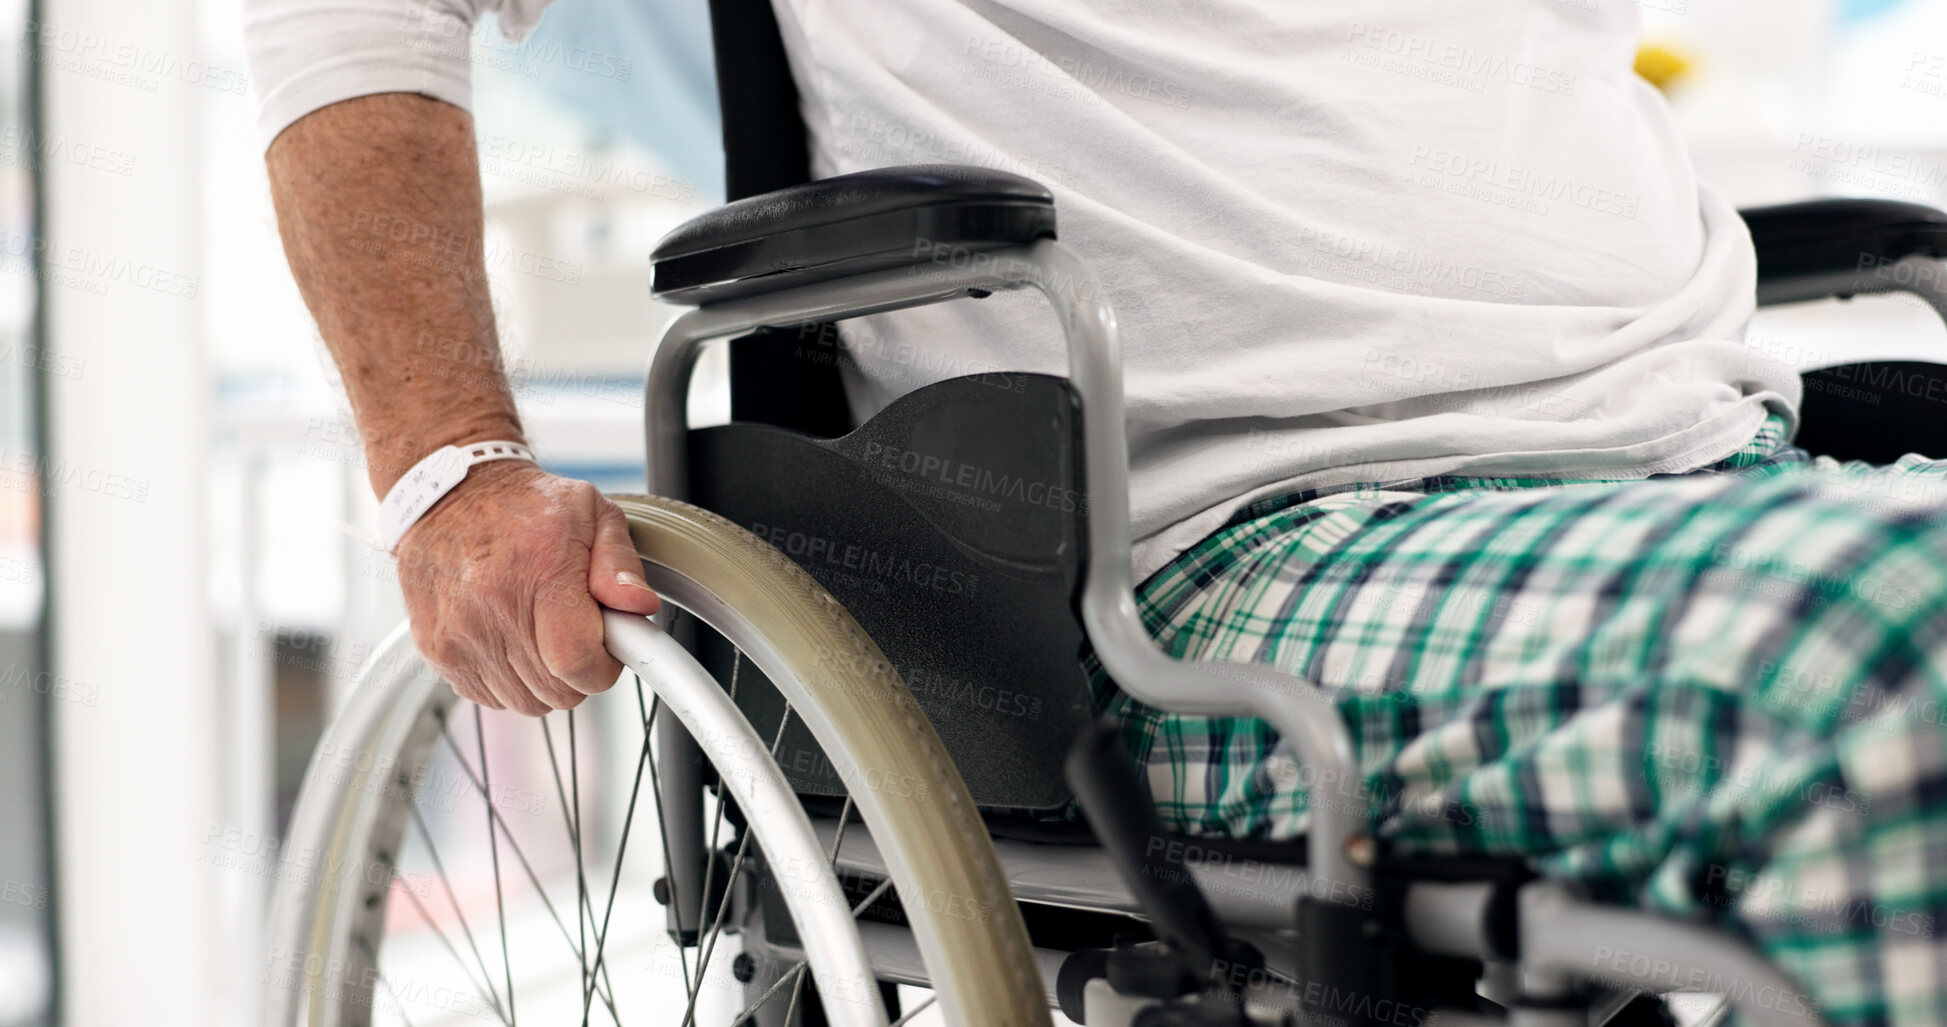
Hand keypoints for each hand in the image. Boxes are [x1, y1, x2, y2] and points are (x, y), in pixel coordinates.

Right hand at [394, 460, 661, 715]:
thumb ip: (621, 563)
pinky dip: (507, 679)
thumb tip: (639, 605)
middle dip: (578, 669)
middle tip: (574, 628)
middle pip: (557, 691)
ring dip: (542, 678)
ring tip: (539, 628)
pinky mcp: (436, 650)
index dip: (603, 666)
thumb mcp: (591, 512)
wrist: (445, 495)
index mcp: (541, 569)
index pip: (578, 663)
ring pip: (525, 702)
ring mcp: (459, 633)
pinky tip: (508, 636)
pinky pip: (489, 697)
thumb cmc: (523, 503)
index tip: (607, 646)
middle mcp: (494, 605)